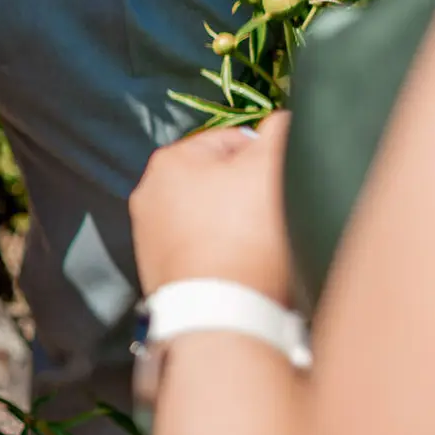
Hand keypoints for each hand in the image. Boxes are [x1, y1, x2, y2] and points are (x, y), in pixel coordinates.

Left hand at [130, 112, 293, 303]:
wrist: (221, 313)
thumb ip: (281, 132)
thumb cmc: (246, 233)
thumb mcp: (273, 167)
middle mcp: (148, 195)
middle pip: (220, 180)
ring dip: (240, 224)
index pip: (232, 140)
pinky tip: (244, 267)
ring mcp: (150, 237)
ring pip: (213, 217)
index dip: (268, 155)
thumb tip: (284, 120)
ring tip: (263, 244)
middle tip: (278, 211)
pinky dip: (225, 253)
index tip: (286, 179)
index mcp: (168, 161)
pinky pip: (204, 250)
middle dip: (251, 191)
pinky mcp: (160, 272)